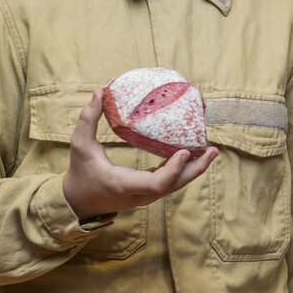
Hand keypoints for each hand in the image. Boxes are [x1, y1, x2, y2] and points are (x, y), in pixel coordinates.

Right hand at [62, 88, 217, 218]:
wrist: (80, 201)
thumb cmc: (81, 173)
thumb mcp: (80, 145)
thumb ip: (88, 119)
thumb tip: (99, 91)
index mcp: (124, 184)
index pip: (156, 184)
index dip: (173, 170)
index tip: (184, 151)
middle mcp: (140, 194)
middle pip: (175, 186)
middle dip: (196, 168)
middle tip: (212, 149)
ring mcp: (147, 196)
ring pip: (176, 185)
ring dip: (195, 169)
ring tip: (211, 150)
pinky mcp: (149, 193)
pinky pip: (171, 183)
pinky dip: (185, 170)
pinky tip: (195, 155)